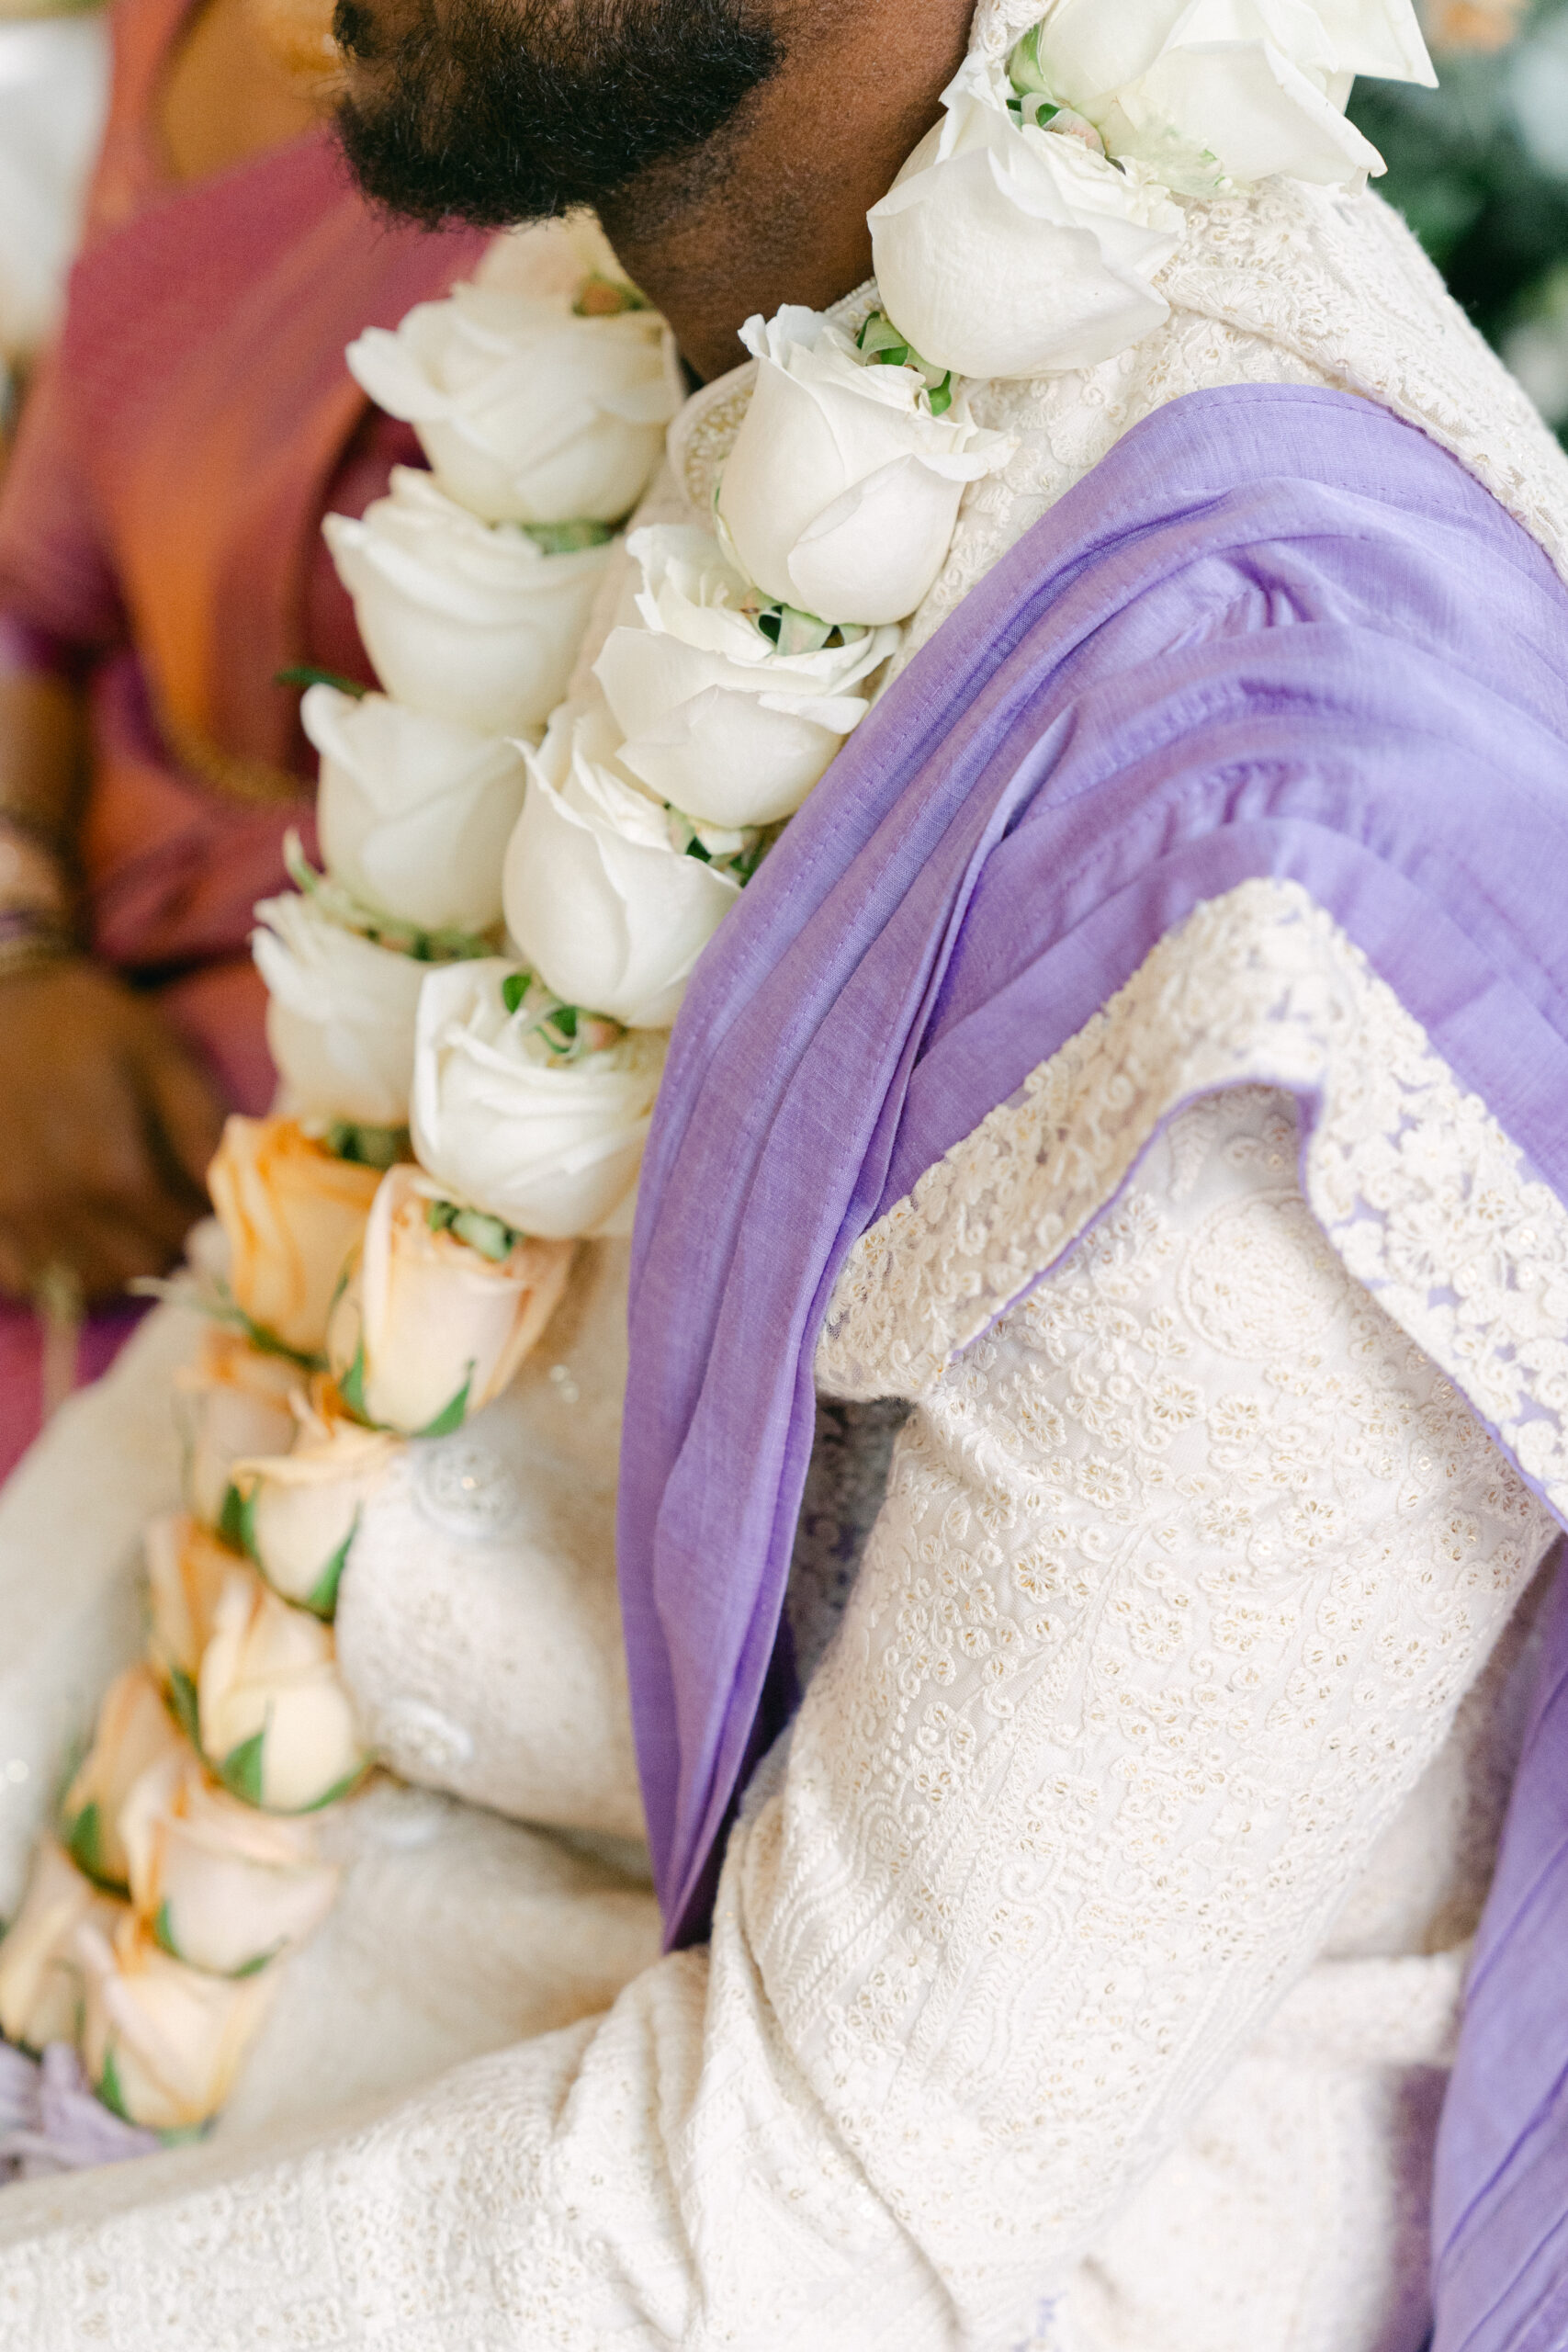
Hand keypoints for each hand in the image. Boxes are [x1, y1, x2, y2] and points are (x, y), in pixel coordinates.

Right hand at [0, 958, 225, 1301]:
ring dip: (119, 1258)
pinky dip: (62, 1265)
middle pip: (138, 1265)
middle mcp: (54, 1203)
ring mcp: (10, 1214)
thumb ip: (201, 1126)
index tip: (214, 1198)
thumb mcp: (162, 1056)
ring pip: (86, 1281)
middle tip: (174, 1207)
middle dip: (169, 1243)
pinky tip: (78, 1227)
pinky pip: (27, 1278)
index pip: (181, 1233)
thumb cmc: (88, 1026)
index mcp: (107, 1166)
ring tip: (129, 1215)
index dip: (209, 1223)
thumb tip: (240, 1184)